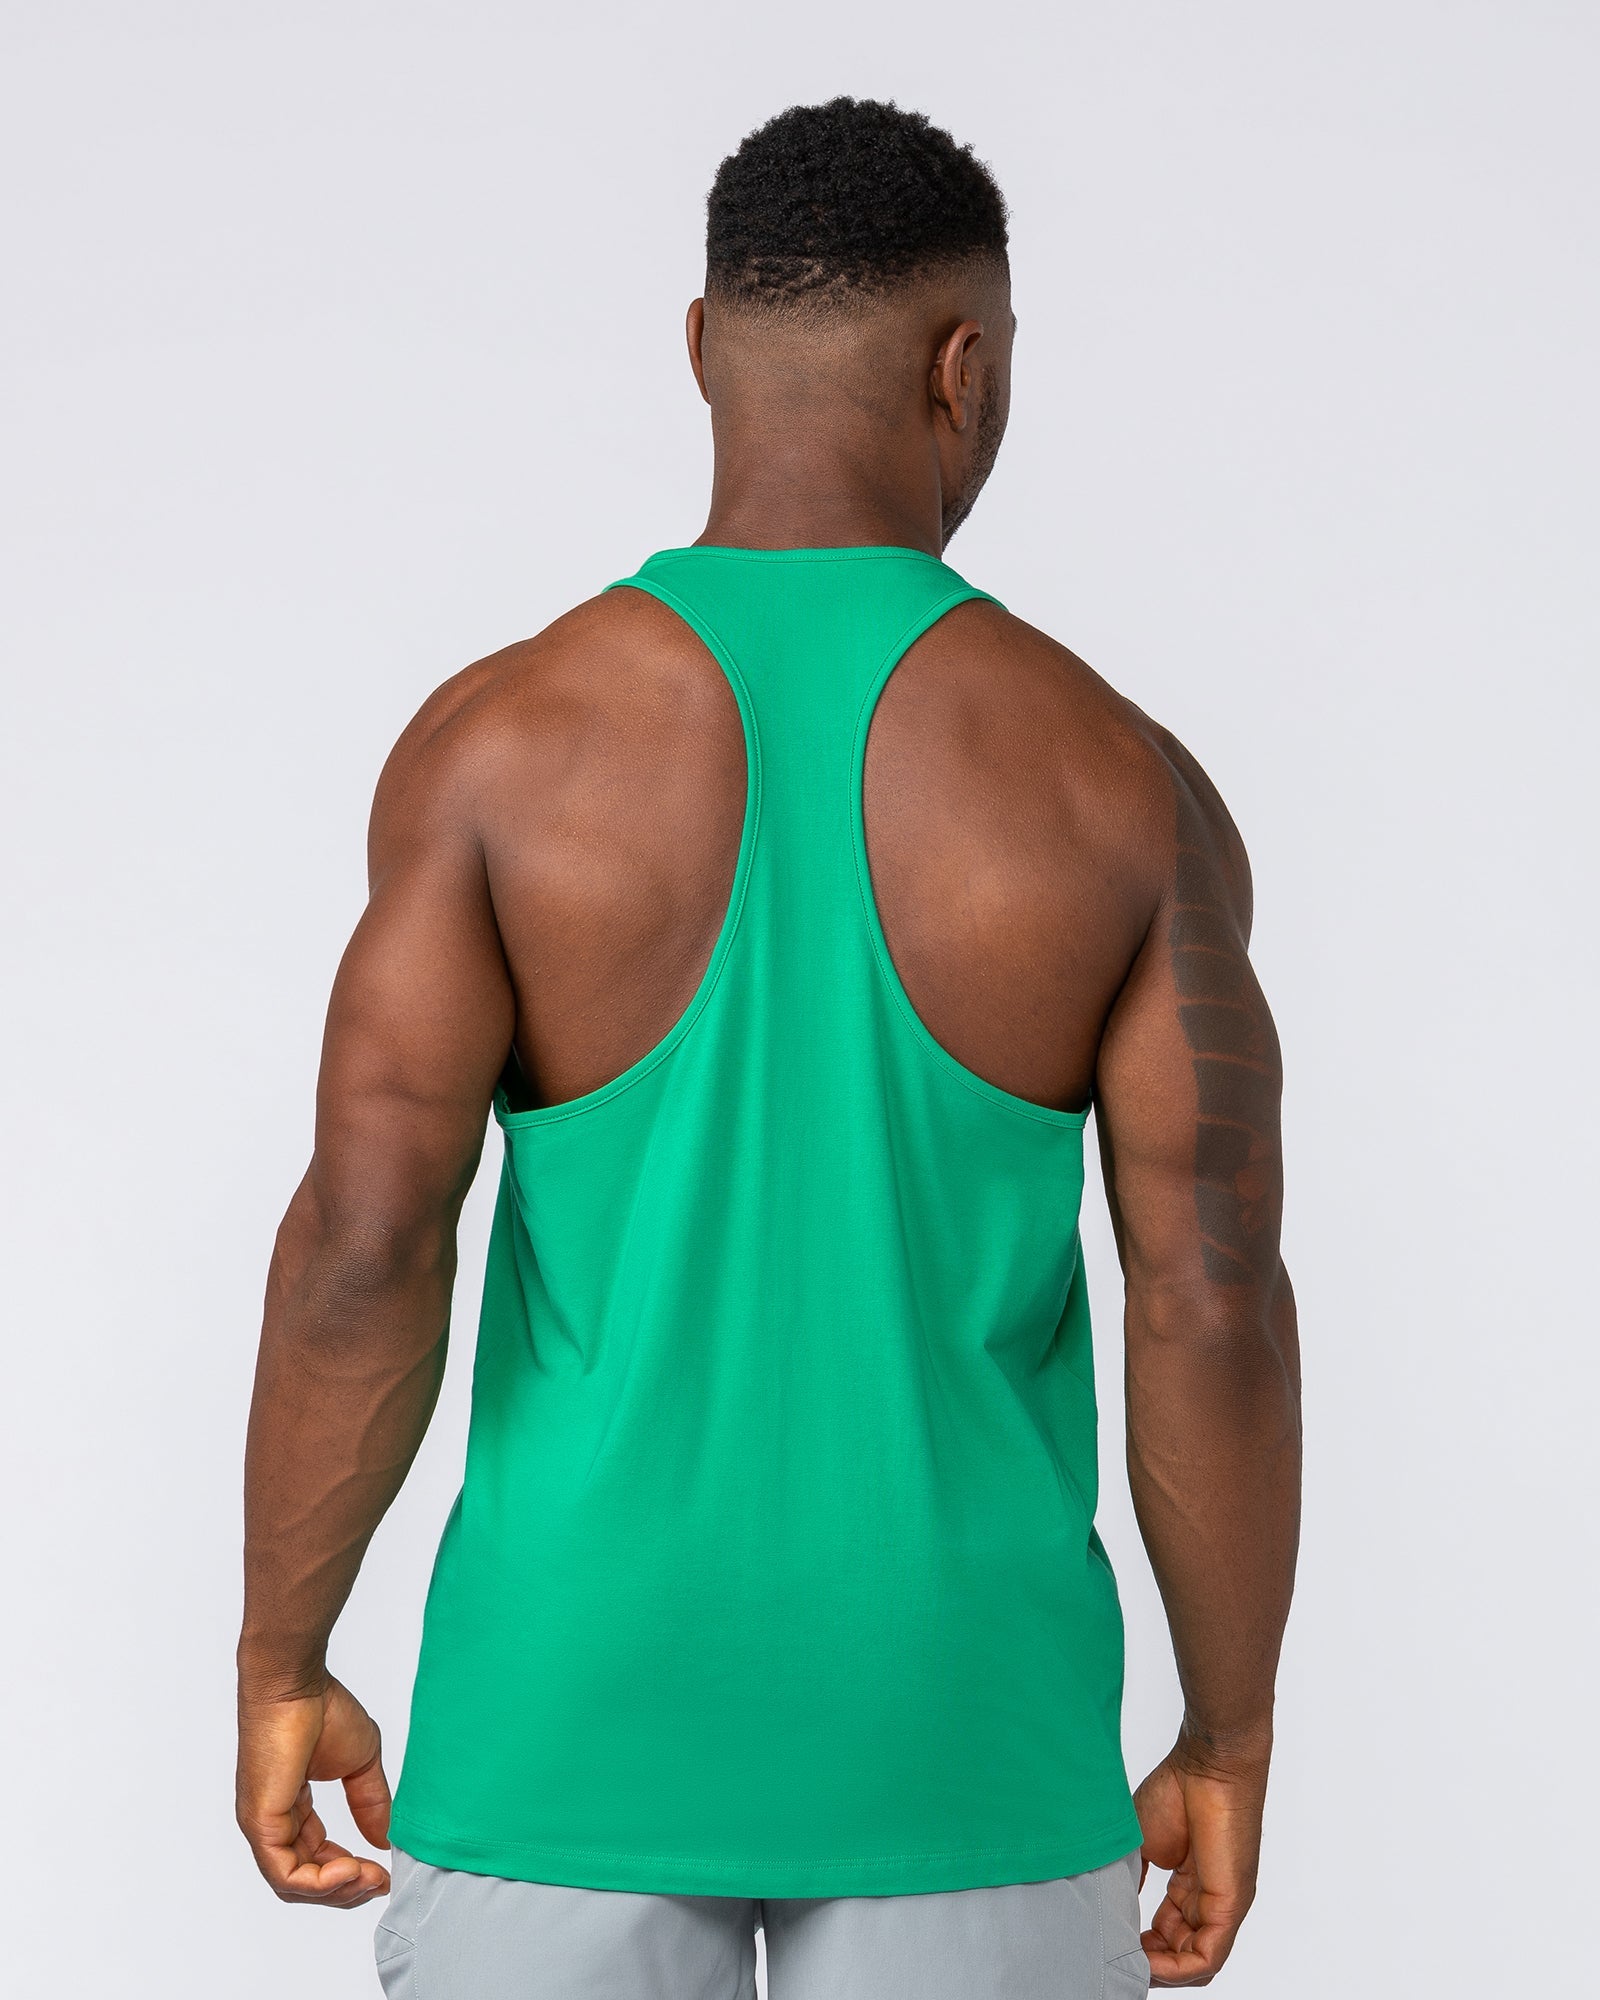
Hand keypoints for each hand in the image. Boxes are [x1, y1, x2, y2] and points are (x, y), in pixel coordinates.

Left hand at [236, 1676, 392, 1906]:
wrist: (296, 1685)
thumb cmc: (322, 1710)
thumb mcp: (360, 1764)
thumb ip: (370, 1803)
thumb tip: (385, 1841)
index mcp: (292, 1809)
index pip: (315, 1859)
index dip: (349, 1873)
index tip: (383, 1872)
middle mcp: (273, 1823)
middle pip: (305, 1881)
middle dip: (346, 1889)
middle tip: (380, 1882)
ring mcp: (263, 1826)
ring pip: (294, 1885)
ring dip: (336, 1890)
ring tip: (369, 1877)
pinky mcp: (260, 1824)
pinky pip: (285, 1874)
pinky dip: (319, 1883)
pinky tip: (350, 1869)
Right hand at [1132, 1727, 1269, 1985]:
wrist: (1206, 1764)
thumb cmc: (1176, 1791)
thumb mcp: (1141, 1843)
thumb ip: (1132, 1878)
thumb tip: (1112, 1908)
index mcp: (1191, 1886)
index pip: (1170, 1935)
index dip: (1143, 1947)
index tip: (1112, 1944)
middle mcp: (1209, 1901)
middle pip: (1182, 1954)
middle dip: (1150, 1964)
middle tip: (1116, 1959)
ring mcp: (1223, 1906)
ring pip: (1195, 1962)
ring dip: (1162, 1971)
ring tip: (1129, 1963)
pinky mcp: (1231, 1905)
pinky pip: (1208, 1955)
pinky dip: (1178, 1968)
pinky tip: (1148, 1961)